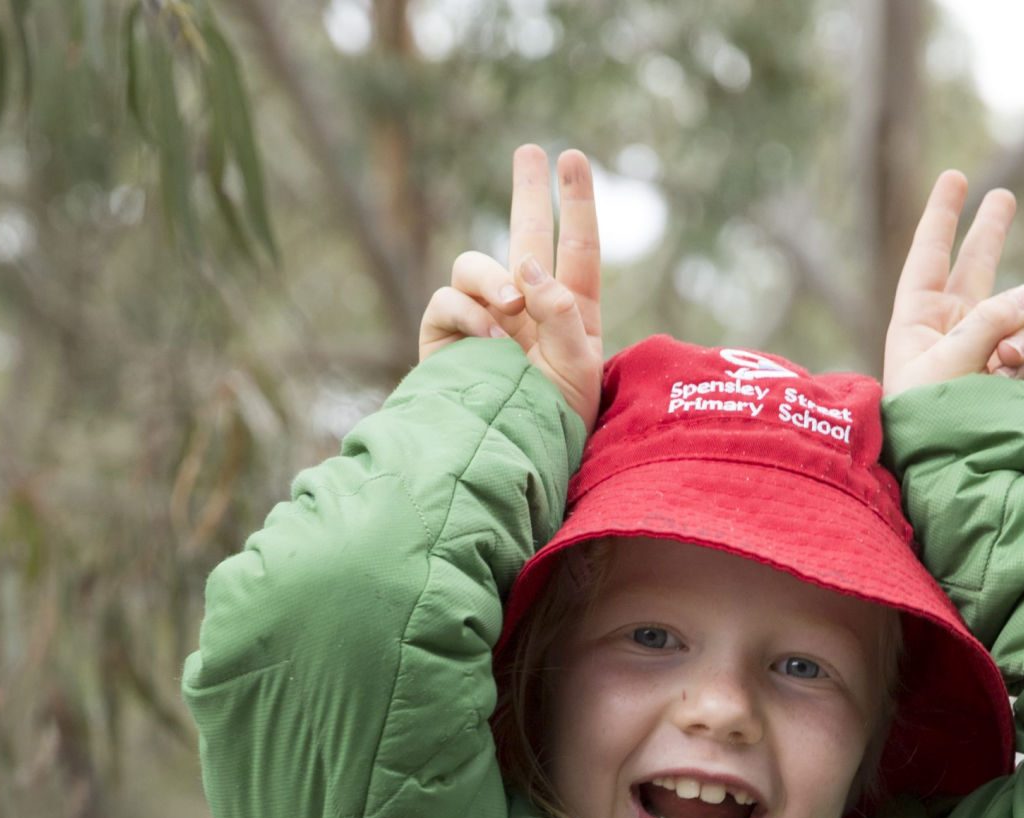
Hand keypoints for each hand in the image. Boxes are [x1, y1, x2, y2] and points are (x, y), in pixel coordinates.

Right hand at [418, 145, 604, 425]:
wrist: (503, 462)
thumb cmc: (551, 424)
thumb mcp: (578, 369)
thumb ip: (560, 311)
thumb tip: (525, 264)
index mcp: (569, 314)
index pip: (577, 249)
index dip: (575, 203)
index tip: (572, 156)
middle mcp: (525, 310)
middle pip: (525, 236)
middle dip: (526, 192)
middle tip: (528, 150)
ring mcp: (482, 321)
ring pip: (476, 264)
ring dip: (494, 276)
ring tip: (511, 309)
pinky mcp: (444, 338)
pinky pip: (447, 301)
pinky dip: (468, 313)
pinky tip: (488, 342)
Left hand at [882, 170, 1023, 394]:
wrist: (953, 466)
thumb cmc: (931, 414)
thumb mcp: (951, 359)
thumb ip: (989, 319)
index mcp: (917, 318)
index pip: (929, 256)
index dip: (942, 216)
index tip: (955, 176)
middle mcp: (951, 327)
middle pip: (976, 268)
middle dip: (991, 235)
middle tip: (1004, 196)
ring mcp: (985, 348)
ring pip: (1022, 316)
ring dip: (1021, 333)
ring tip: (1002, 364)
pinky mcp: (1011, 372)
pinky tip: (1011, 382)